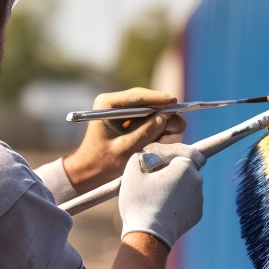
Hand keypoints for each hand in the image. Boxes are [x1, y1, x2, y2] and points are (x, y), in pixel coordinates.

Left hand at [62, 88, 186, 192]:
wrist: (90, 172)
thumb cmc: (101, 162)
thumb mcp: (124, 149)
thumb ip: (144, 133)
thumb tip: (164, 117)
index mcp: (107, 104)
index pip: (136, 97)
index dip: (157, 99)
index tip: (173, 102)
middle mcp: (116, 104)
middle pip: (147, 101)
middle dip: (163, 111)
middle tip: (178, 121)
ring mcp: (124, 112)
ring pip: (151, 111)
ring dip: (163, 121)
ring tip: (171, 133)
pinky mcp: (131, 121)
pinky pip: (150, 121)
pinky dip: (158, 128)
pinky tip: (162, 138)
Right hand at [118, 144, 204, 249]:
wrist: (149, 236)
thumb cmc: (140, 202)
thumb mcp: (132, 172)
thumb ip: (140, 156)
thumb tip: (146, 156)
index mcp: (185, 166)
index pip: (182, 151)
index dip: (168, 154)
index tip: (155, 160)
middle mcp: (197, 180)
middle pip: (184, 168)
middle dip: (171, 170)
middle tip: (153, 177)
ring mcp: (199, 199)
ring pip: (186, 185)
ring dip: (174, 186)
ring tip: (155, 195)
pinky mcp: (197, 214)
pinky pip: (186, 202)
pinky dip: (177, 202)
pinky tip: (162, 208)